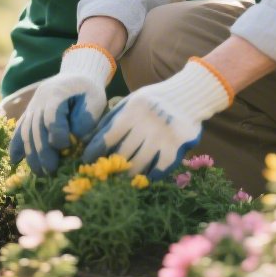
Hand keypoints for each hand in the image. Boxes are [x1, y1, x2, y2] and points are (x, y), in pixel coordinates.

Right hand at [9, 44, 115, 175]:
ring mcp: (32, 106)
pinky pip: (20, 129)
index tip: (66, 147)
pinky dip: (17, 145)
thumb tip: (74, 140)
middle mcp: (40, 98)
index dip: (57, 133)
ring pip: (26, 131)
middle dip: (43, 151)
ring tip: (40, 172)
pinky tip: (15, 160)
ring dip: (32, 154)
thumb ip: (86, 120)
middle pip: (36, 127)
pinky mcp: (30, 113)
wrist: (78, 75)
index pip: (52, 115)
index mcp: (57, 91)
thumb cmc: (89, 91)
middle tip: (51, 171)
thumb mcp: (95, 101)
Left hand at [81, 57, 232, 179]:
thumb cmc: (154, 100)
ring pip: (139, 164)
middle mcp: (147, 122)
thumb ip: (113, 118)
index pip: (108, 136)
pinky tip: (144, 177)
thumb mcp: (132, 100)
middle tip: (103, 174)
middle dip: (111, 167)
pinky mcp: (176, 146)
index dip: (95, 151)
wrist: (188, 95)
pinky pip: (159, 169)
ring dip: (128, 175)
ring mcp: (163, 136)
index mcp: (133, 109)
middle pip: (123, 153)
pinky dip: (149, 175)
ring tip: (121, 180)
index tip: (87, 161)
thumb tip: (90, 139)